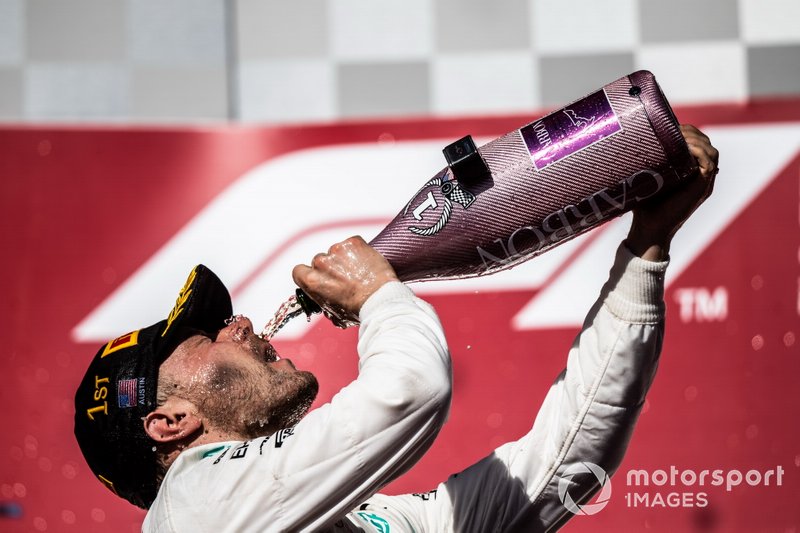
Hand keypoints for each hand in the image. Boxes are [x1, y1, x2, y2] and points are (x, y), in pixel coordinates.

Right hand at [292, 236, 398, 326]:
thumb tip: (325, 299)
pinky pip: (352, 244)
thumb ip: (323, 301)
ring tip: (359, 272)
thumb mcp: (333, 313)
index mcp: (312, 281)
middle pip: (319, 261)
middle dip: (330, 268)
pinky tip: (366, 263)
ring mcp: (337, 250)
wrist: (380, 300)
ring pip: (336, 252)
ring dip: (345, 259)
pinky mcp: (353, 242)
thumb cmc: (359, 310)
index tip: (319, 278)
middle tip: (345, 278)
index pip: (299, 271)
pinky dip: (358, 251)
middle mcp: (321, 263)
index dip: (308, 274)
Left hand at [627, 125, 718, 260]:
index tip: (671, 124)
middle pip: (706, 144)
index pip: (697, 143)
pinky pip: (710, 165)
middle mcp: (699, 176)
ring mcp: (703, 182)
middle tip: (675, 128)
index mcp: (689, 171)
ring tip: (680, 137)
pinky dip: (700, 153)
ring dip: (697, 140)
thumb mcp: (645, 178)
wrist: (648, 228)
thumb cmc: (643, 205)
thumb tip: (620, 146)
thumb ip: (643, 162)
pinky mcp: (702, 189)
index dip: (687, 131)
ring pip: (711, 152)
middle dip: (692, 132)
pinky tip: (686, 149)